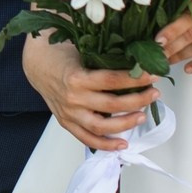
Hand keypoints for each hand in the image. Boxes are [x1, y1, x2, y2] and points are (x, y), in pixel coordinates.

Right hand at [21, 33, 161, 152]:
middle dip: (138, 100)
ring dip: (126, 124)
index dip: (135, 79)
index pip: (112, 81)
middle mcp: (73, 98)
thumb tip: (135, 55)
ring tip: (143, 116)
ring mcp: (69, 113)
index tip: (153, 75)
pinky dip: (105, 145)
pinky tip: (123, 144)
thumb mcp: (81, 47)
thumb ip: (104, 54)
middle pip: (112, 105)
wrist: (37, 64)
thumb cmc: (61, 52)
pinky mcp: (66, 123)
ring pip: (102, 126)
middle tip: (154, 93)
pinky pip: (87, 138)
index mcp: (77, 77)